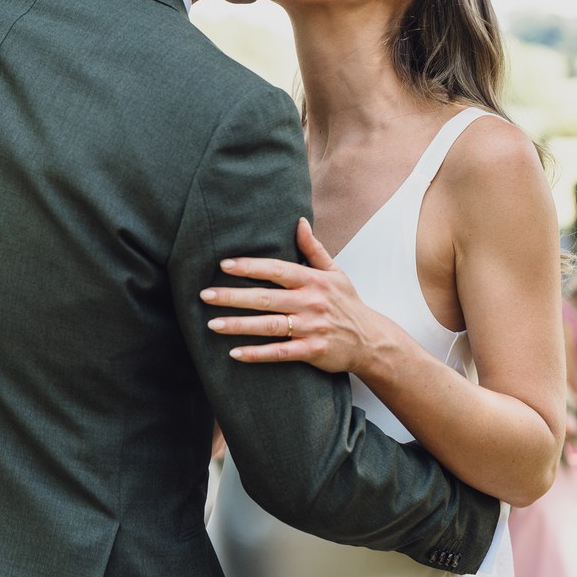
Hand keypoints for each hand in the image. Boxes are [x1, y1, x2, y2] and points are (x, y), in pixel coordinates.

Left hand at [200, 218, 397, 374]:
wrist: (372, 341)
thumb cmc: (347, 304)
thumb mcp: (335, 273)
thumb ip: (313, 249)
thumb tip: (299, 222)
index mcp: (314, 281)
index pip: (277, 270)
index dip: (250, 266)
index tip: (224, 265)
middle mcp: (311, 302)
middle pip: (266, 298)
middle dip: (233, 296)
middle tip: (205, 294)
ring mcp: (311, 328)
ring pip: (269, 326)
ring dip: (239, 325)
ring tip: (212, 324)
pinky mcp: (312, 351)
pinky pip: (280, 353)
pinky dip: (257, 354)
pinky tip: (235, 353)